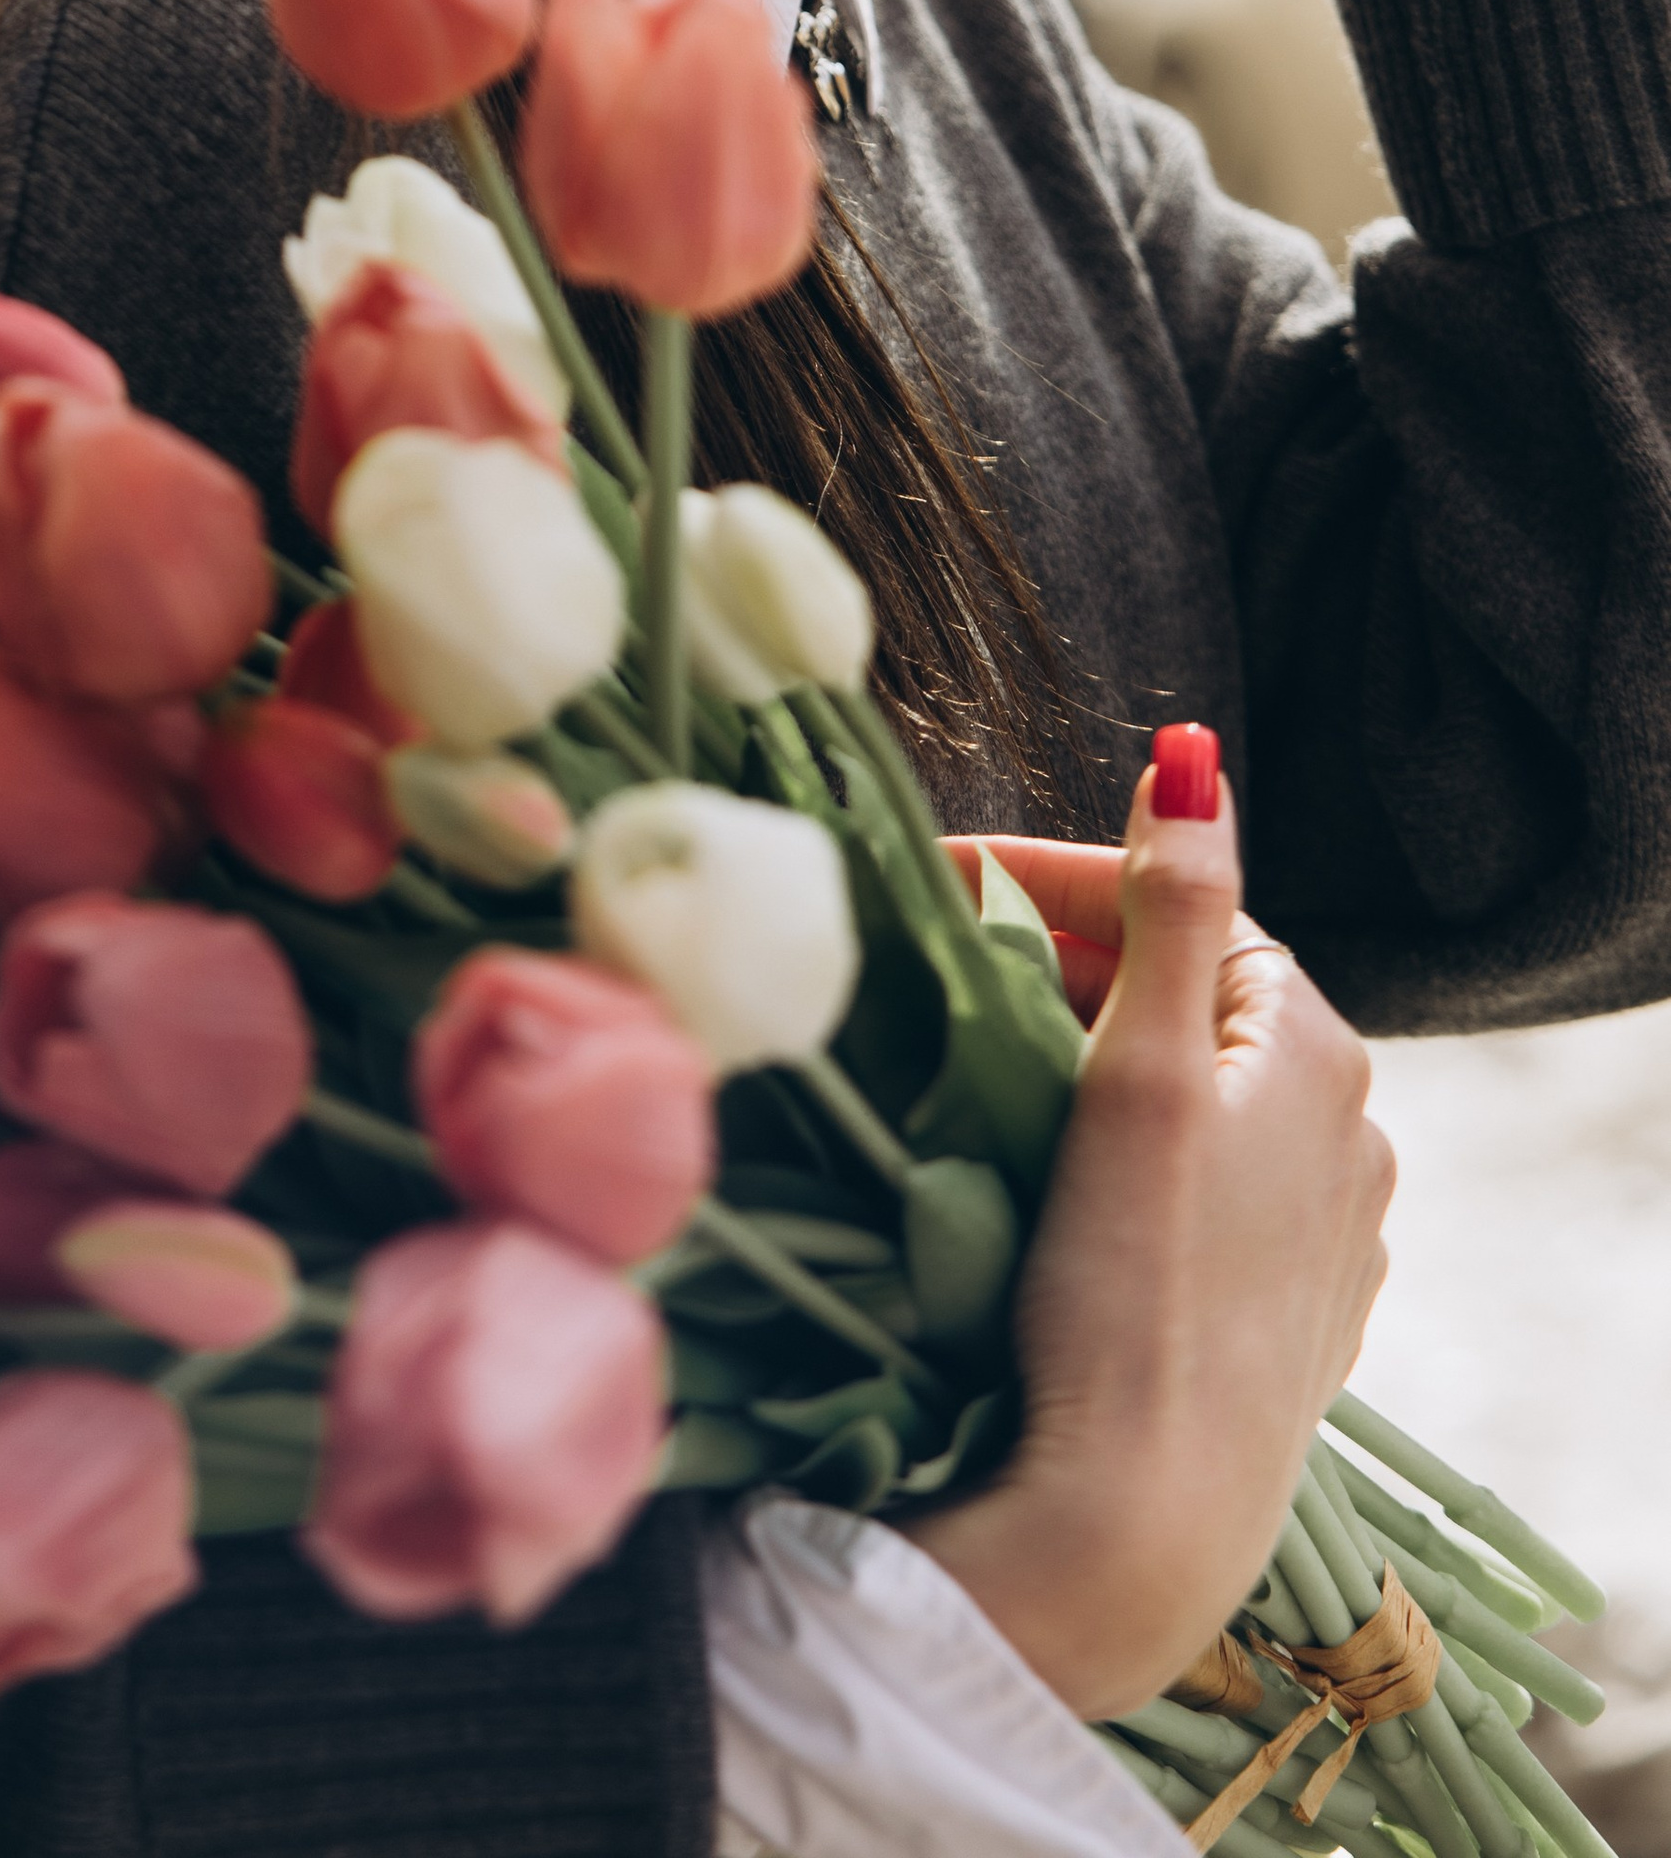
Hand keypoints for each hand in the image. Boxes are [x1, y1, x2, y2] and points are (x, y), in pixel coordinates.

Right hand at [907, 769, 1394, 1721]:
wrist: (1140, 1522)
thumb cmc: (1130, 1287)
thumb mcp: (1141, 1067)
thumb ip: (1171, 902)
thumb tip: (1192, 758)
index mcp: (1313, 1048)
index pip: (1175, 906)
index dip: (1048, 879)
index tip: (933, 883)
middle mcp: (1346, 1131)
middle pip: (1182, 998)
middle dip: (1060, 970)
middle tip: (937, 974)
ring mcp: (1325, 1235)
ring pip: (1190, 1098)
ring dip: (1090, 1067)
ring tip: (979, 1077)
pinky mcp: (1289, 1320)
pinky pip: (1199, 1192)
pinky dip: (1124, 1161)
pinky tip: (1056, 1190)